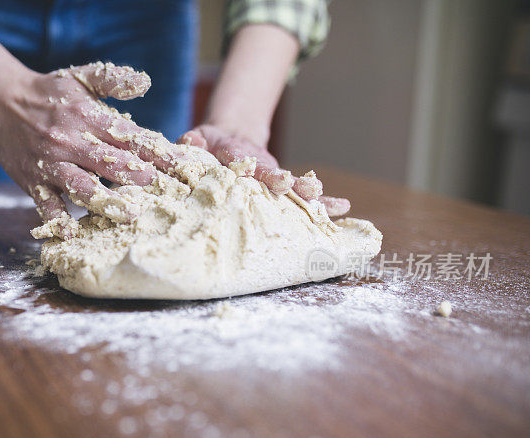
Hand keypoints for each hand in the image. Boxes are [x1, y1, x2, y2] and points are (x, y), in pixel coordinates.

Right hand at [0, 61, 165, 224]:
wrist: (0, 101)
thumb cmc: (48, 92)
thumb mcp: (81, 77)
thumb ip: (113, 79)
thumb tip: (145, 82)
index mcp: (88, 117)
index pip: (130, 136)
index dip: (158, 151)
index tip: (182, 165)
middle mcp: (71, 142)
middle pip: (111, 162)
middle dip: (140, 177)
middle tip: (166, 191)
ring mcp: (51, 164)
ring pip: (81, 186)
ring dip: (106, 200)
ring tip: (130, 213)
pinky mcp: (33, 182)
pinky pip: (46, 205)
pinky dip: (57, 220)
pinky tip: (71, 234)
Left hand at [179, 124, 349, 216]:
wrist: (230, 138)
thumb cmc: (207, 145)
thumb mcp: (198, 139)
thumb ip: (193, 141)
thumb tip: (188, 139)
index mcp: (237, 157)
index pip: (247, 163)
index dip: (258, 170)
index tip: (269, 175)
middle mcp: (259, 167)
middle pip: (274, 175)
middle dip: (286, 182)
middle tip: (299, 188)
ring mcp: (273, 177)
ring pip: (293, 186)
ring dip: (308, 194)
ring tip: (328, 201)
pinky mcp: (281, 187)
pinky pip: (302, 197)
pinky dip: (321, 203)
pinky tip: (342, 208)